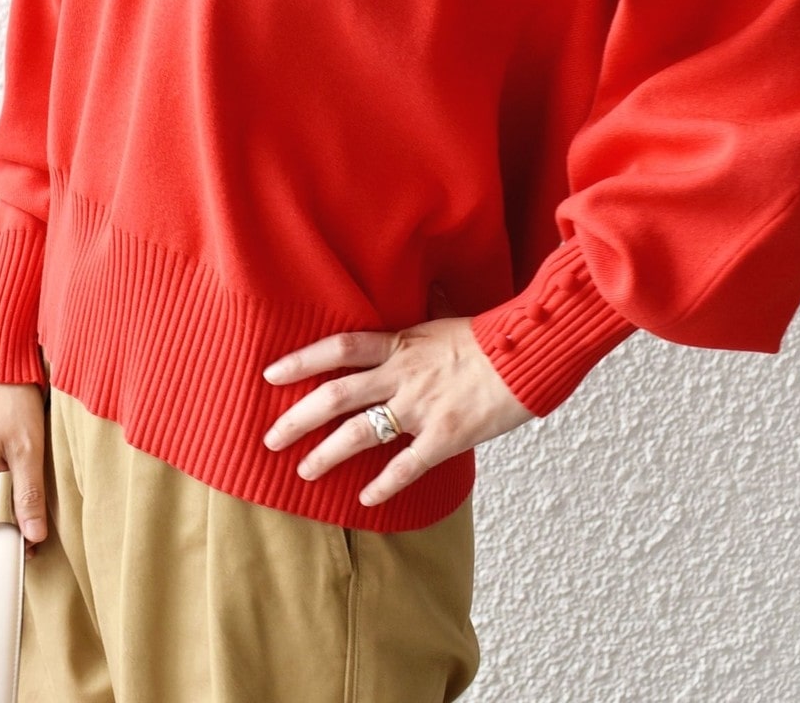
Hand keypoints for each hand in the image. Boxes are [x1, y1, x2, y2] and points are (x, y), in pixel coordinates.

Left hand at [260, 283, 537, 506]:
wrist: (530, 353)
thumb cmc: (494, 336)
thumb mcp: (447, 318)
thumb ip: (421, 321)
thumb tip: (417, 298)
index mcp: (401, 344)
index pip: (339, 348)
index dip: (302, 360)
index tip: (272, 374)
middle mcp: (402, 375)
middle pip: (336, 395)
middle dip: (298, 418)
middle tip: (270, 437)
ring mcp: (421, 407)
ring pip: (360, 434)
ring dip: (327, 454)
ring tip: (304, 472)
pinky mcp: (445, 436)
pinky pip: (406, 466)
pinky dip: (384, 486)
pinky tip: (365, 501)